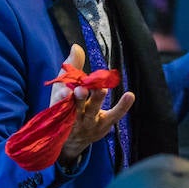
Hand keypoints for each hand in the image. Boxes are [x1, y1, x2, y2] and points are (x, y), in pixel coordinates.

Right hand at [52, 45, 135, 165]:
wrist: (70, 141)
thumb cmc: (67, 107)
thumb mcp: (64, 87)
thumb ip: (72, 67)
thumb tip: (77, 46)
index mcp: (60, 106)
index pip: (58, 101)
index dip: (61, 96)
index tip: (64, 91)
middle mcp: (73, 116)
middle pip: (75, 107)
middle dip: (78, 99)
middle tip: (81, 90)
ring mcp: (88, 123)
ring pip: (92, 111)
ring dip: (96, 100)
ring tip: (102, 89)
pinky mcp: (103, 126)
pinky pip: (113, 116)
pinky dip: (122, 107)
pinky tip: (130, 95)